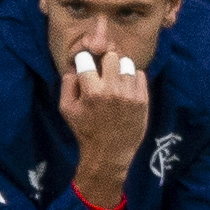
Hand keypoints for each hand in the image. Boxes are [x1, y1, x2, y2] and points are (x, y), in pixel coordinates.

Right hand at [58, 51, 151, 206]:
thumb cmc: (85, 130)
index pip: (86, 59)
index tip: (86, 67)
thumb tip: (75, 66)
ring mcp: (130, 95)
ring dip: (120, 70)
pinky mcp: (143, 100)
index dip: (83, 61)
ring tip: (116, 82)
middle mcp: (112, 90)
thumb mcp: (66, 109)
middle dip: (104, 63)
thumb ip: (67, 84)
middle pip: (110, 56)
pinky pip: (140, 75)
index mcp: (91, 91)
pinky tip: (126, 88)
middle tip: (103, 74)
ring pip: (127, 64)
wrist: (109, 153)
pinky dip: (133, 78)